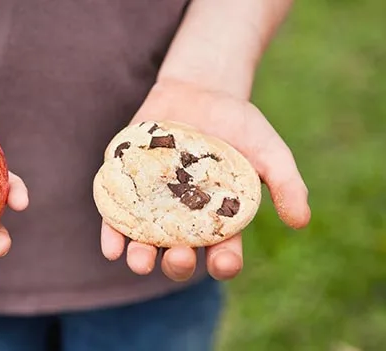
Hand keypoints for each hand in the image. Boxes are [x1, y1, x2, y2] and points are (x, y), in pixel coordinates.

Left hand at [101, 80, 310, 280]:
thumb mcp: (268, 150)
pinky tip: (111, 247)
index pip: (222, 251)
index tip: (224, 263)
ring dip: (141, 257)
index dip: (224, 263)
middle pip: (180, 253)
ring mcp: (153, 203)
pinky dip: (112, 234)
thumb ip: (286, 183)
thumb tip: (300, 221)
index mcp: (218, 219)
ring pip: (145, 241)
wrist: (199, 89)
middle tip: (180, 258)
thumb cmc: (238, 125)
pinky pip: (116, 215)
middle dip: (178, 264)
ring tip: (140, 262)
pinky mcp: (128, 185)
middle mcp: (184, 218)